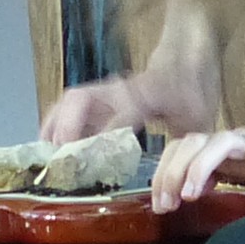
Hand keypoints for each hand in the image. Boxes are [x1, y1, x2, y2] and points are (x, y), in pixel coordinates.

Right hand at [40, 69, 217, 143]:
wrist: (185, 58)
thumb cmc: (191, 93)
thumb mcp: (198, 122)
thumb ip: (190, 151)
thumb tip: (180, 185)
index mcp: (147, 94)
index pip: (120, 112)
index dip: (105, 133)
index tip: (91, 159)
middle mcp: (119, 89)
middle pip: (80, 99)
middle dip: (66, 128)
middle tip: (60, 160)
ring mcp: (105, 91)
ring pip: (68, 102)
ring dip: (54, 128)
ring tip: (46, 158)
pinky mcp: (98, 97)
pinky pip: (68, 108)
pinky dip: (56, 127)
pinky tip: (51, 152)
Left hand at [149, 112, 244, 213]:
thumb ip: (220, 179)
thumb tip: (185, 198)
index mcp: (224, 150)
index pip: (182, 150)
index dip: (164, 174)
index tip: (159, 205)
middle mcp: (237, 142)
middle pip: (192, 143)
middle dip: (173, 173)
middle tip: (169, 205)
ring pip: (222, 141)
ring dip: (200, 166)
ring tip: (192, 194)